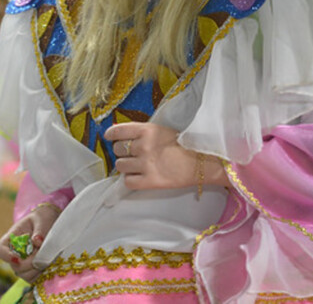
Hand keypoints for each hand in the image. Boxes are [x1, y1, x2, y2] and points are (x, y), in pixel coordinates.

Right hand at [0, 203, 60, 281]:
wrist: (49, 223)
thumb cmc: (42, 218)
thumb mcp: (41, 219)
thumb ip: (39, 230)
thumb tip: (36, 241)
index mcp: (11, 238)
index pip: (0, 250)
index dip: (6, 256)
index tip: (18, 258)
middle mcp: (14, 253)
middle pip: (14, 266)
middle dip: (29, 263)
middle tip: (41, 253)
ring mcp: (22, 263)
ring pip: (23, 274)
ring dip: (36, 269)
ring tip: (47, 256)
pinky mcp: (31, 269)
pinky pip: (32, 278)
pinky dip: (40, 273)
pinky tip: (48, 262)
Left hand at [104, 122, 228, 191]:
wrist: (202, 162)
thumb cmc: (185, 144)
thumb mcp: (163, 131)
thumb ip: (143, 132)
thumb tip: (123, 135)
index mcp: (147, 130)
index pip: (118, 131)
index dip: (111, 134)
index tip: (110, 137)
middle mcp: (144, 146)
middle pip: (117, 149)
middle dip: (122, 151)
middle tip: (132, 154)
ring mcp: (146, 164)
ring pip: (120, 166)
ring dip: (126, 166)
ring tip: (137, 166)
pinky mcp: (150, 182)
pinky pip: (128, 182)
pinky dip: (131, 180)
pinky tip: (140, 176)